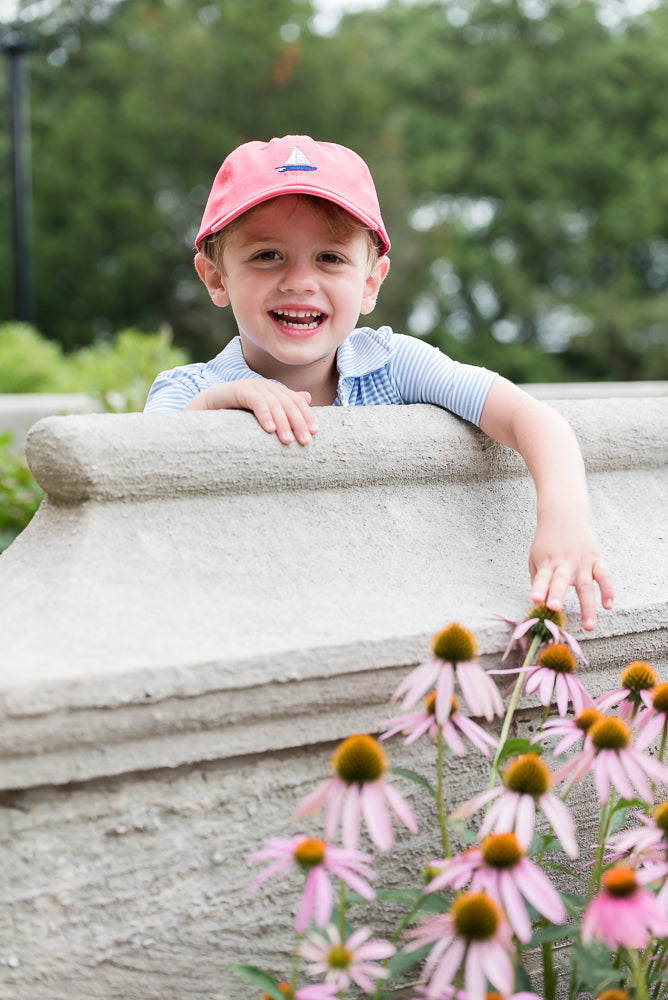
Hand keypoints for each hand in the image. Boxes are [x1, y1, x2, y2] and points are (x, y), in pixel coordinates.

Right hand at [185, 378, 317, 444]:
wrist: (203, 408)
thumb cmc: (234, 415)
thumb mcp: (261, 414)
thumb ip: (282, 407)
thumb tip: (308, 398)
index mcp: (273, 391)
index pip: (295, 402)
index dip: (306, 415)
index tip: (314, 433)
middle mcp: (264, 386)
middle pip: (288, 403)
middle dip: (298, 422)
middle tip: (305, 441)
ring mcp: (251, 386)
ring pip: (274, 403)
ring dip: (283, 422)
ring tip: (287, 440)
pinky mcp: (237, 390)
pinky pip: (256, 401)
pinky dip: (264, 414)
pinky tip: (269, 429)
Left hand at [528, 507, 613, 630]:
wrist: (564, 515)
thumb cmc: (547, 543)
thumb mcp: (536, 558)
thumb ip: (538, 579)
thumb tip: (540, 603)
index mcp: (547, 563)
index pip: (541, 578)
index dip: (538, 588)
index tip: (535, 599)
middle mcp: (564, 563)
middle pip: (561, 581)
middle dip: (557, 594)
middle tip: (554, 608)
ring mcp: (582, 561)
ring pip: (586, 585)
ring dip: (587, 607)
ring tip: (589, 626)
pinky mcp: (596, 559)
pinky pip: (604, 576)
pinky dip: (608, 590)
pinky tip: (608, 605)